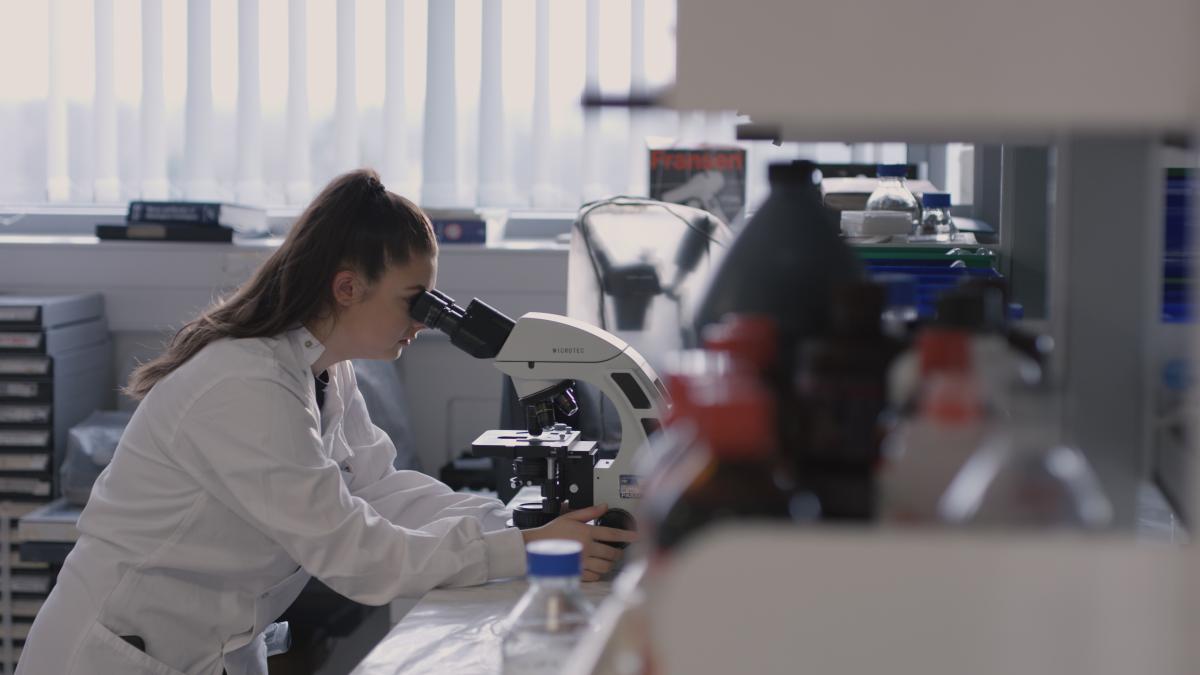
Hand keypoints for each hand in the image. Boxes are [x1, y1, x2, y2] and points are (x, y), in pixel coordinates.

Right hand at [521, 503, 638, 581]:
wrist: (534, 547)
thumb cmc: (550, 532)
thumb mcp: (569, 517)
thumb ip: (589, 512)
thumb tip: (604, 506)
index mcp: (586, 532)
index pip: (612, 535)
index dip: (627, 536)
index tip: (636, 537)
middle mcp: (586, 547)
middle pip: (611, 553)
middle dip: (617, 553)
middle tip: (617, 551)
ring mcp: (582, 561)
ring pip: (605, 566)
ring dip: (609, 564)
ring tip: (607, 560)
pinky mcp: (577, 572)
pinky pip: (595, 576)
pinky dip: (598, 573)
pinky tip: (595, 568)